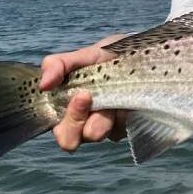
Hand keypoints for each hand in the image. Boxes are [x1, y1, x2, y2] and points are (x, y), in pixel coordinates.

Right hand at [40, 34, 127, 151]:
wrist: (150, 53)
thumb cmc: (114, 54)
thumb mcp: (87, 54)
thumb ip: (60, 64)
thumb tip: (42, 84)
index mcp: (71, 106)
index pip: (58, 129)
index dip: (66, 121)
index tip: (82, 95)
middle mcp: (87, 121)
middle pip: (71, 140)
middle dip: (75, 123)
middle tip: (89, 98)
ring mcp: (110, 125)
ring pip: (98, 135)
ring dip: (105, 118)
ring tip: (118, 98)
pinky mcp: (131, 127)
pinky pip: (123, 129)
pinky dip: (127, 113)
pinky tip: (135, 97)